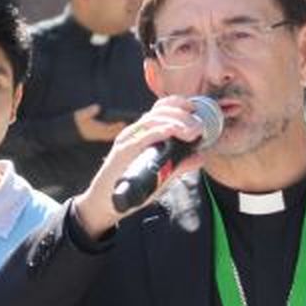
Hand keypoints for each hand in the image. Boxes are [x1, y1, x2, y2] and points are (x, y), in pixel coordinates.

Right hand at [73, 96, 209, 238]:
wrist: (105, 201)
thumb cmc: (131, 184)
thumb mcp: (161, 173)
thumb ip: (180, 163)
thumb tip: (200, 156)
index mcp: (142, 132)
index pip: (159, 109)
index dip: (177, 104)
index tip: (194, 109)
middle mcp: (134, 132)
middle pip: (158, 111)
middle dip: (181, 114)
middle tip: (198, 127)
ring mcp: (127, 140)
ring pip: (151, 121)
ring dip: (174, 122)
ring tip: (191, 131)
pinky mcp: (122, 152)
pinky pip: (141, 138)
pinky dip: (157, 133)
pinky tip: (171, 132)